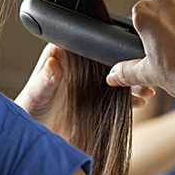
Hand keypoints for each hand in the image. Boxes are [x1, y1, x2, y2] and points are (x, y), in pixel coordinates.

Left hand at [16, 44, 155, 131]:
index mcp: (61, 54)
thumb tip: (53, 64)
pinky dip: (128, 97)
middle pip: (107, 59)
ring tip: (145, 91)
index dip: (106, 46)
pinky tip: (139, 102)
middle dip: (126, 66)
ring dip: (131, 82)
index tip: (123, 53)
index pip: (87, 43)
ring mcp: (87, 80)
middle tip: (141, 74)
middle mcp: (77, 64)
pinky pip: (115, 93)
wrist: (32, 131)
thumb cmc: (29, 108)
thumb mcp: (36, 95)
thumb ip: (45, 80)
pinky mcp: (93, 95)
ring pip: (115, 75)